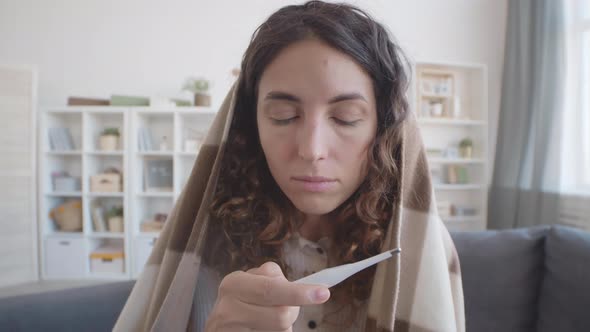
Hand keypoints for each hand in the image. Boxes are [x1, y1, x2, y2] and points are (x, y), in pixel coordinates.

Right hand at [204, 262, 330, 331]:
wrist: (217, 330)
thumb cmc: (239, 303)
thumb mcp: (248, 283)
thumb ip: (271, 280)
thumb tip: (304, 289)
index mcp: (234, 284)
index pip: (272, 288)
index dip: (300, 293)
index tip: (324, 293)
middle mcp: (228, 309)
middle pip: (281, 314)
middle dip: (292, 311)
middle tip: (288, 309)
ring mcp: (231, 331)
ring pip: (281, 330)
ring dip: (284, 327)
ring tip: (267, 321)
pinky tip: (263, 329)